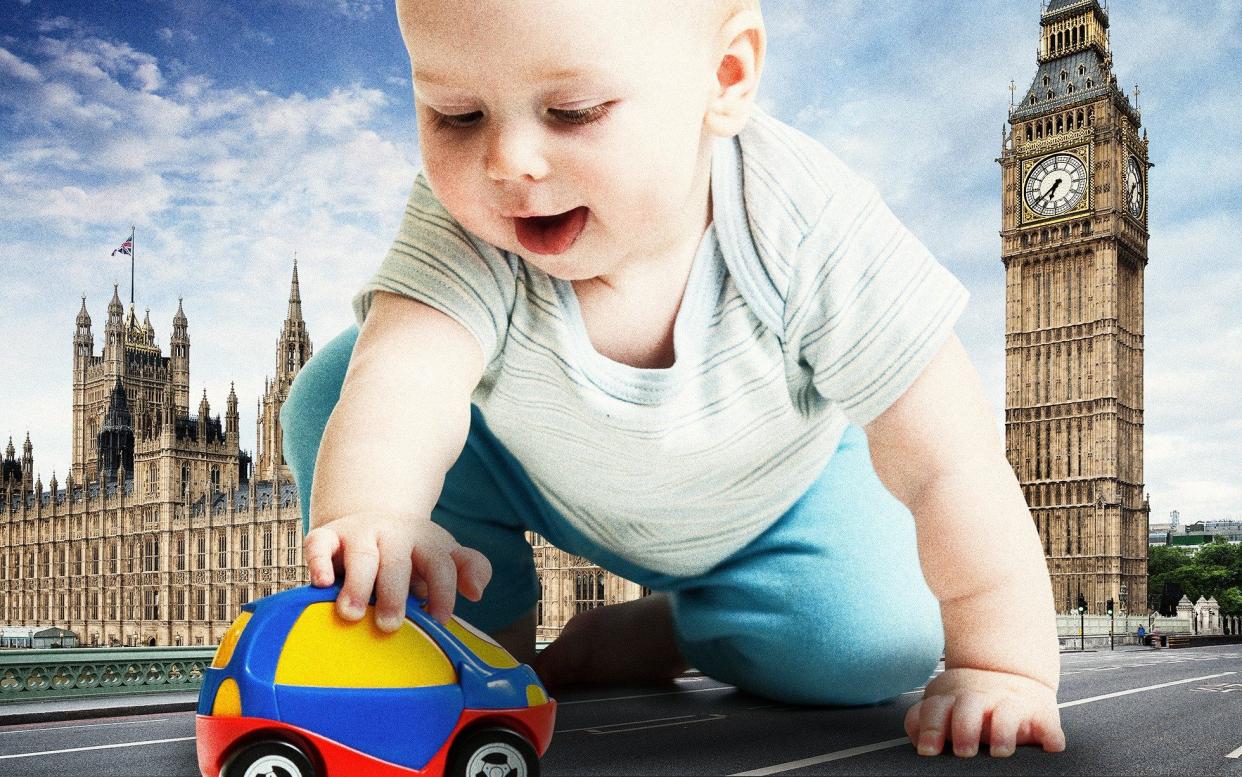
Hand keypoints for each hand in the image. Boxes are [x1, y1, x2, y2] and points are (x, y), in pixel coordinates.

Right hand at [303, 510, 490, 631]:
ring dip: (358, 584)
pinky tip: (321, 583)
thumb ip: (469, 568)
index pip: (440, 564)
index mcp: (426, 541)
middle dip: (394, 593)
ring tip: (352, 615)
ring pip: (360, 555)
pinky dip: (318, 562)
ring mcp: (359, 533)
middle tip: (390, 625)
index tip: (439, 620)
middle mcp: (393, 534)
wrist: (374, 520)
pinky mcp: (328, 536)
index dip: (442, 591)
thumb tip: (476, 592)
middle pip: (397, 561)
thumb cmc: (414, 553)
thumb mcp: (444, 556)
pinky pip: (318, 544)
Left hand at [904, 667, 1065, 757]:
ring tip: (1000, 753)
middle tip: (964, 752)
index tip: (928, 750)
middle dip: (964, 728)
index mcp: (953, 699)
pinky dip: (1050, 735)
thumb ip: (929, 719)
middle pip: (967, 707)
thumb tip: (920, 744)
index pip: (935, 709)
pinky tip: (1051, 749)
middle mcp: (980, 699)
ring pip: (1005, 713)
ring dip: (1002, 732)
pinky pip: (1047, 724)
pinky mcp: (1040, 714)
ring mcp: (1010, 704)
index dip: (930, 728)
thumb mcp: (947, 705)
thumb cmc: (972, 703)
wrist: (1013, 676)